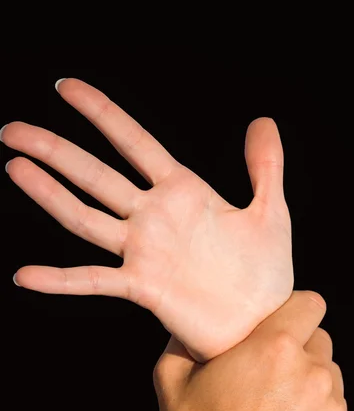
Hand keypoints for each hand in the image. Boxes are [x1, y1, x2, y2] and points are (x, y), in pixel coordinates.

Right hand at [3, 78, 292, 360]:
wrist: (261, 322)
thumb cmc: (266, 272)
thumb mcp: (270, 211)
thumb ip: (264, 166)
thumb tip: (262, 120)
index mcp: (183, 192)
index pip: (134, 142)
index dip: (100, 113)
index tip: (66, 88)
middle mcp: (154, 217)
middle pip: (96, 175)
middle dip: (55, 150)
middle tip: (12, 130)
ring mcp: (144, 251)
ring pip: (86, 218)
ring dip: (50, 194)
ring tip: (15, 167)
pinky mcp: (142, 287)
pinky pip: (93, 281)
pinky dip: (59, 280)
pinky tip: (25, 276)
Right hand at [154, 291, 347, 410]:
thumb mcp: (172, 375)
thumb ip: (186, 338)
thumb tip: (193, 323)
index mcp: (274, 349)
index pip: (310, 304)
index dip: (295, 308)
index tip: (283, 320)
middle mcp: (311, 376)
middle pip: (320, 341)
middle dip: (299, 348)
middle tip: (271, 367)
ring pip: (329, 378)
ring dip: (309, 382)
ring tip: (277, 404)